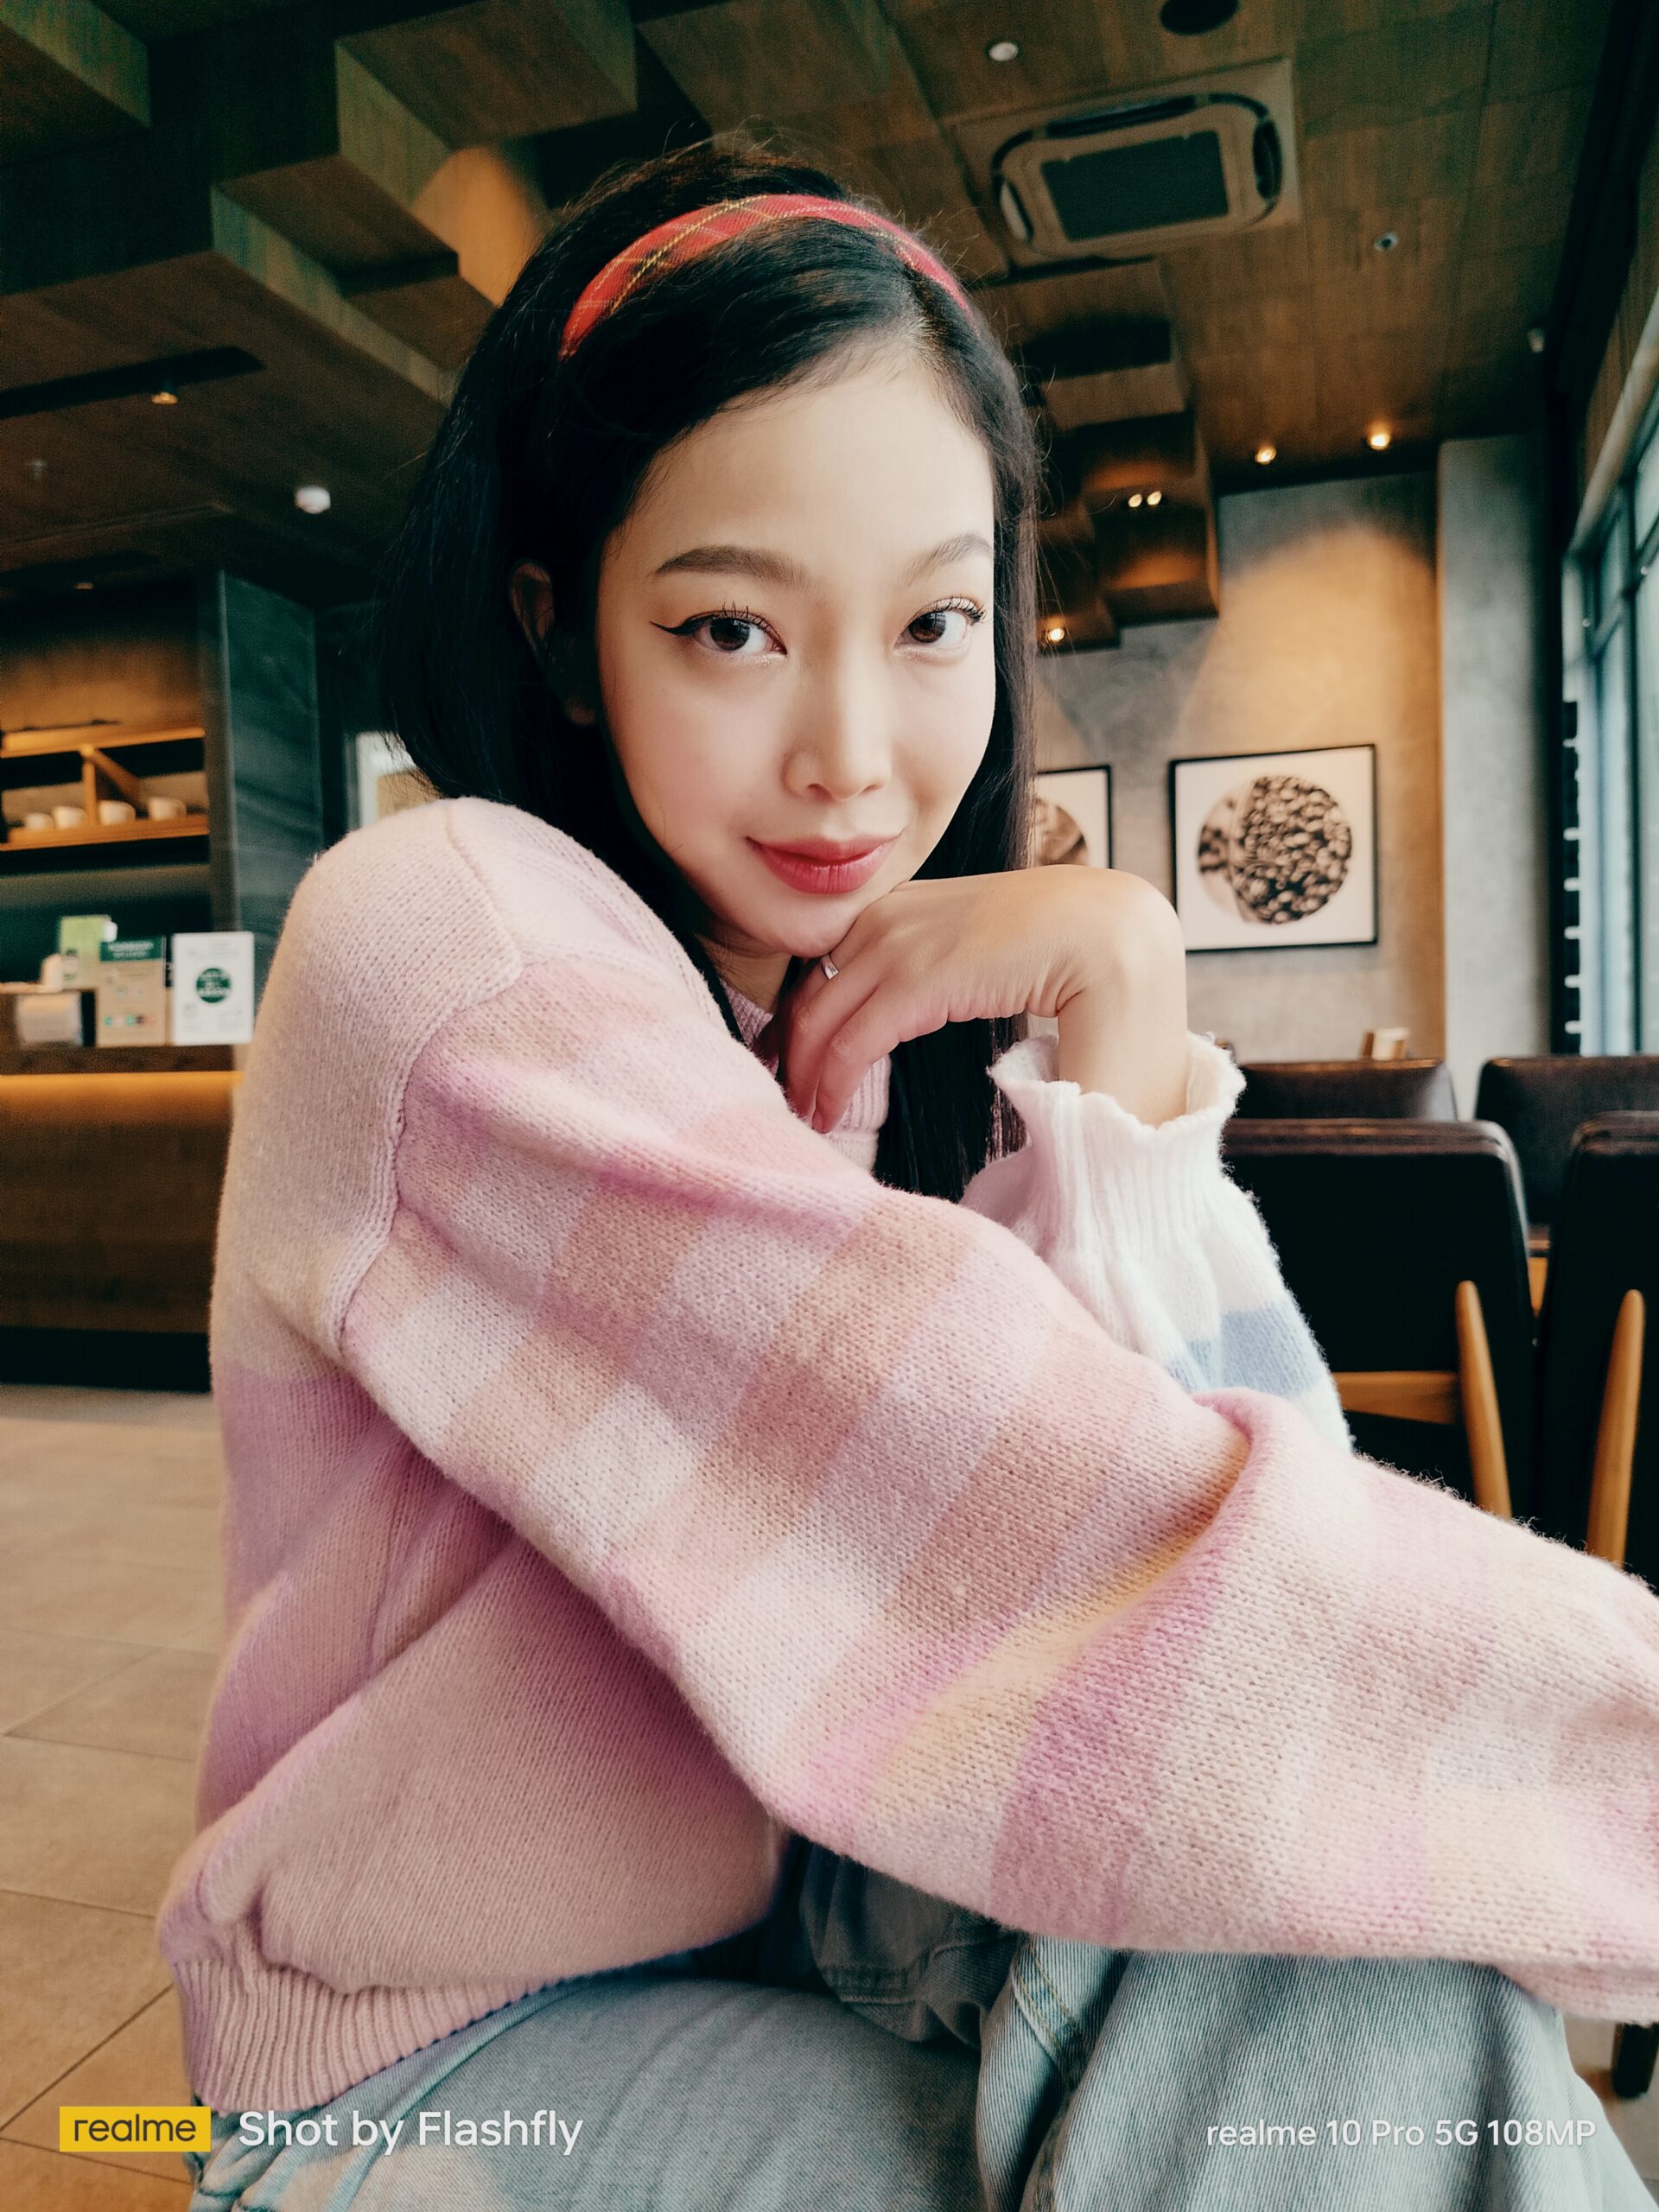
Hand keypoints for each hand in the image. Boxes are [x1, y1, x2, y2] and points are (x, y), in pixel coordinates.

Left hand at [760, 866, 1189, 1133]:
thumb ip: (942, 965)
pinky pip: (852, 1039)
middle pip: (811, 992)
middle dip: (791, 1052)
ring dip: (806, 1076)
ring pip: (820, 1019)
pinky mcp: (918, 979)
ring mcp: (900, 943)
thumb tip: (920, 1004)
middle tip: (784, 1100)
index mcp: (904, 904)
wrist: (1114, 932)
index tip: (793, 1065)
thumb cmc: (1067, 945)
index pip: (827, 965)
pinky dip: (830, 1081)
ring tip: (803, 1119)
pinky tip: (827, 1113)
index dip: (801, 1020)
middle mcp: (890, 915)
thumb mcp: (982, 948)